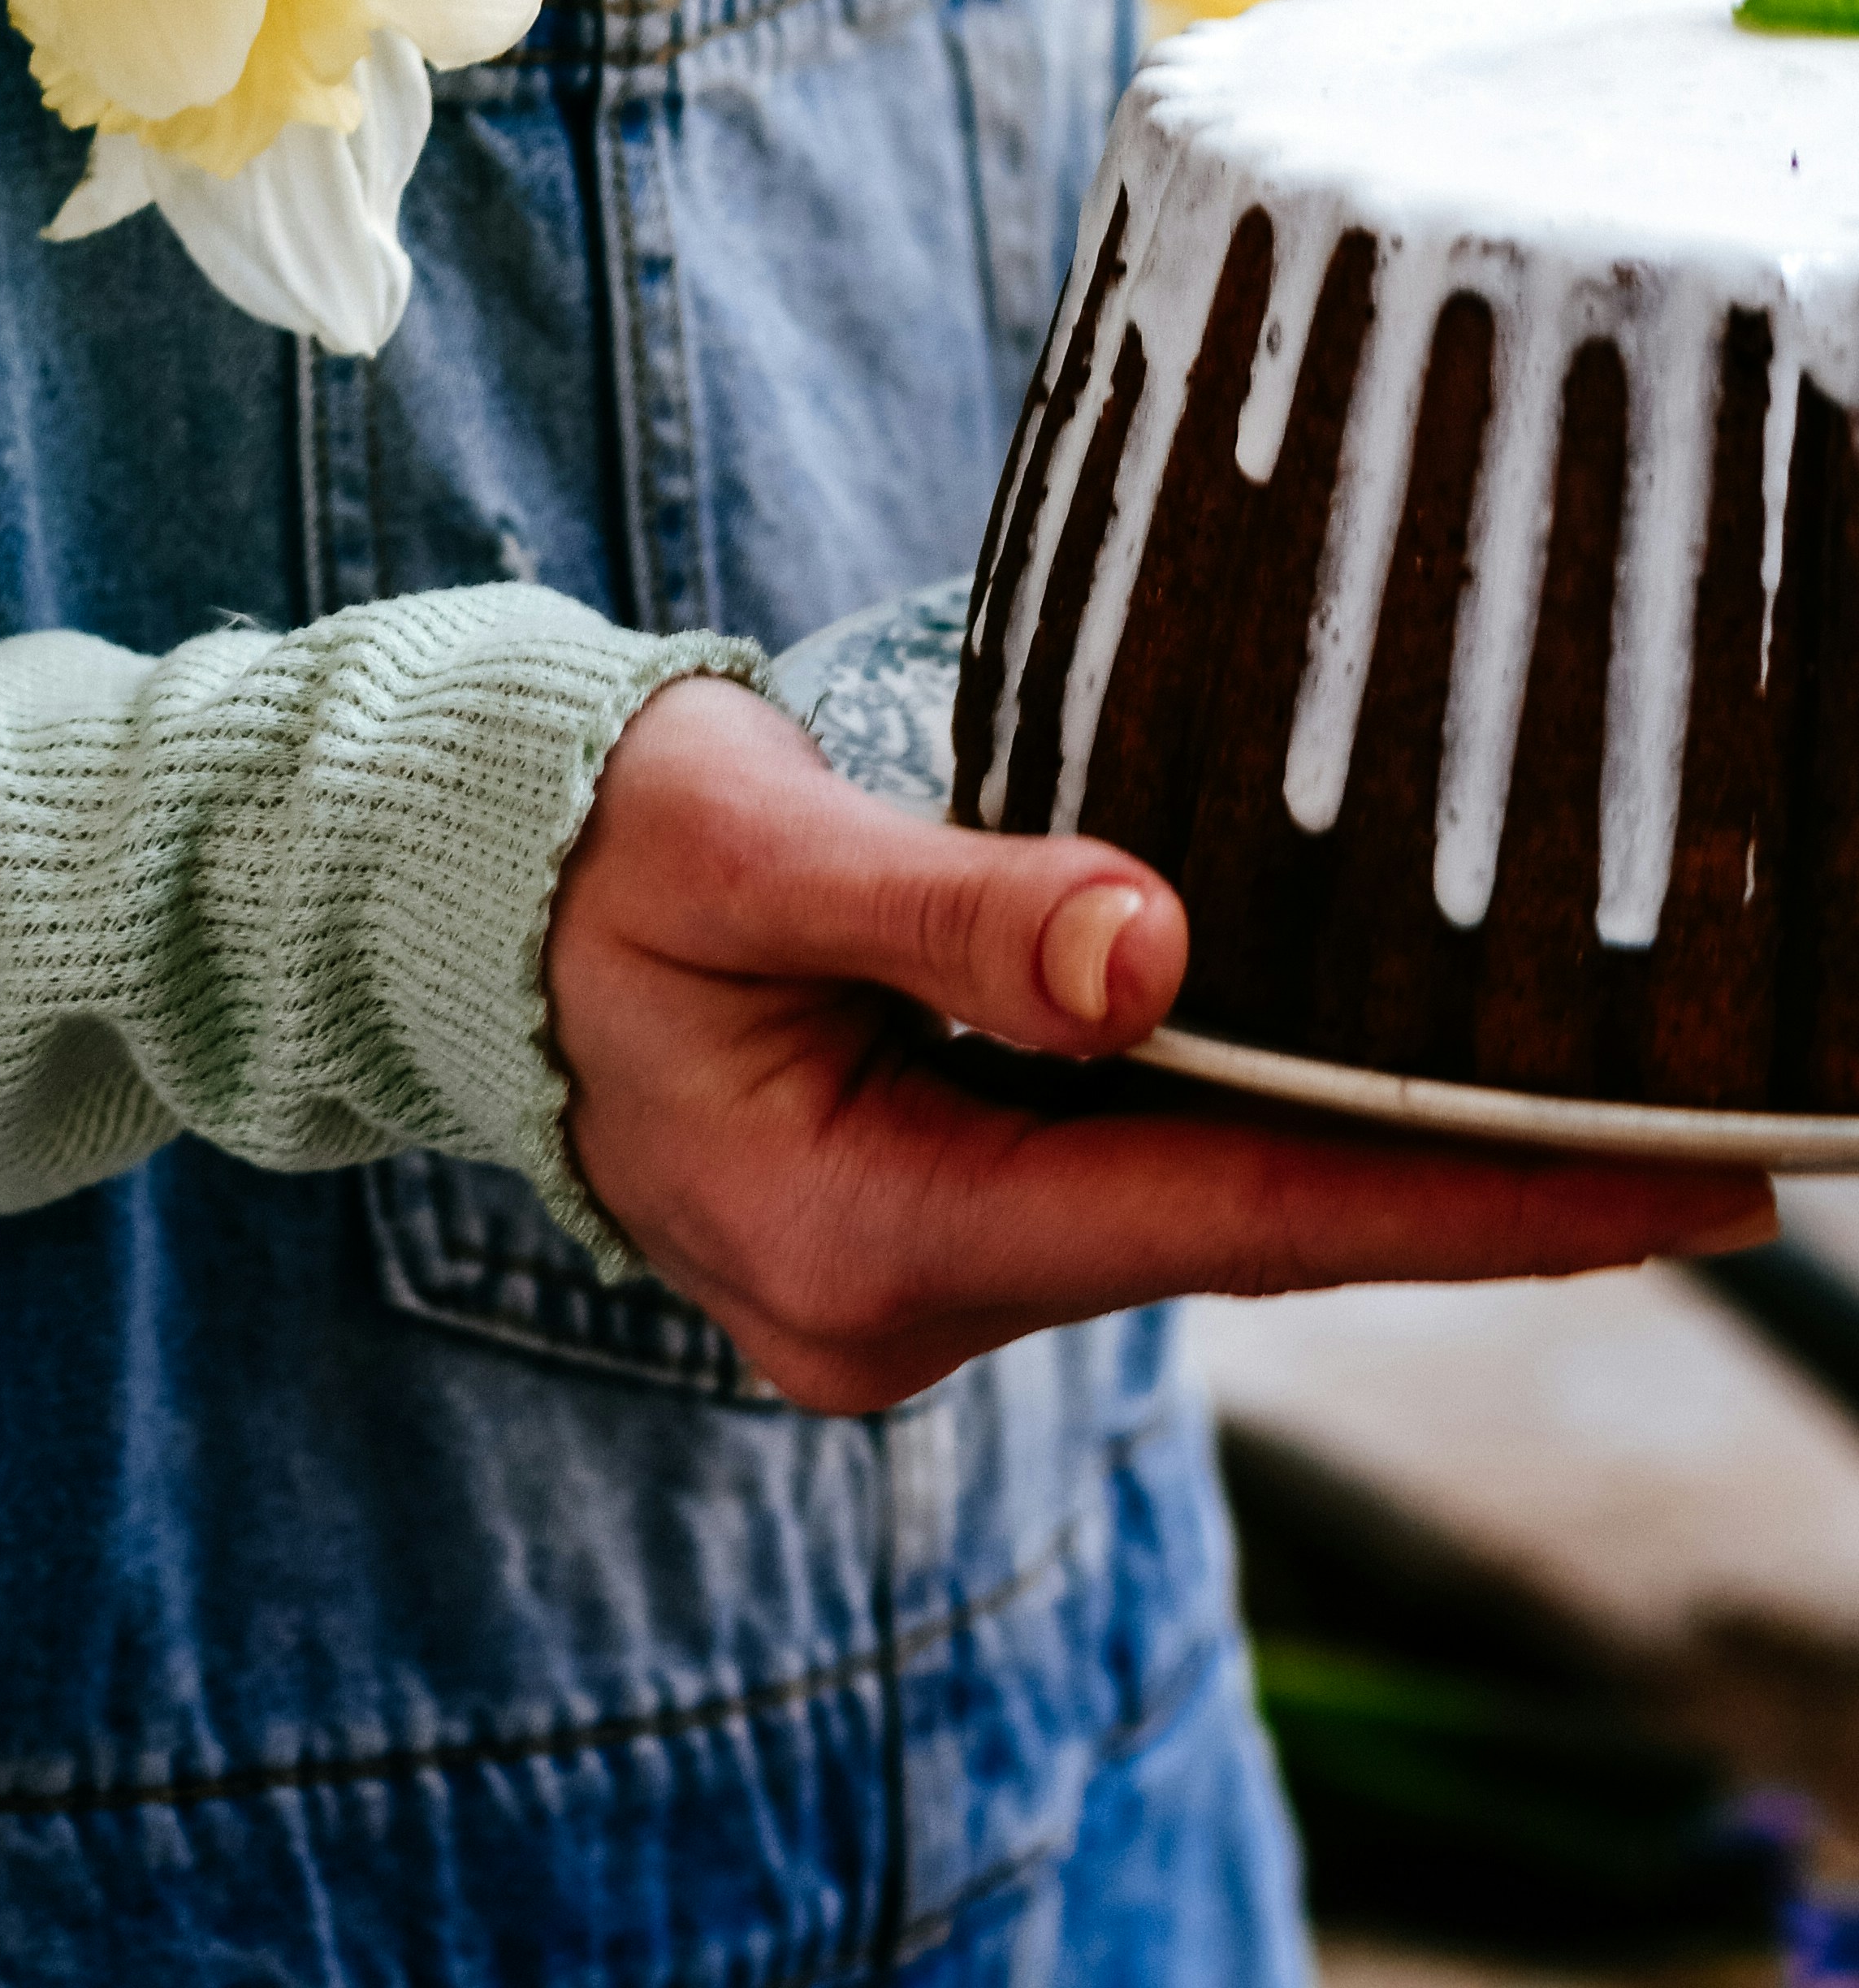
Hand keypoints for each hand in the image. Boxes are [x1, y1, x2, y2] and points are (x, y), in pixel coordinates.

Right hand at [545, 680, 1774, 1414]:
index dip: (1455, 1200)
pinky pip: (1122, 1182)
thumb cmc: (582, 852)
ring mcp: (906, 1285)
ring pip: (1186, 1208)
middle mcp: (894, 1305)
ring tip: (1581, 1097)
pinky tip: (1373, 1069)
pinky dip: (1251, 1125)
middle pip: (1232, 1231)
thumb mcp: (741, 847)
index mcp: (854, 1233)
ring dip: (1363, 1150)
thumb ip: (942, 901)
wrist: (446, 908)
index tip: (1665, 1192)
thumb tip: (1151, 951)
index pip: (1220, 1216)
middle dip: (1460, 1189)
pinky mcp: (919, 1228)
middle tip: (1705, 1151)